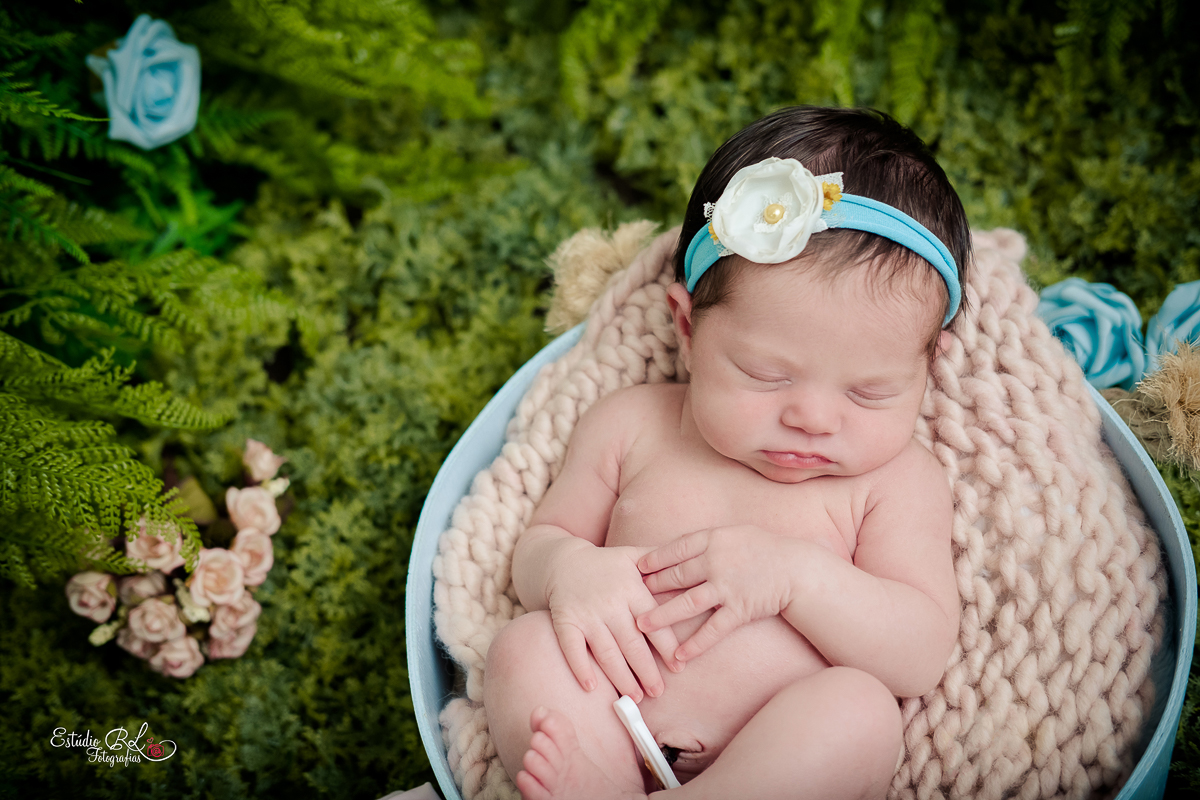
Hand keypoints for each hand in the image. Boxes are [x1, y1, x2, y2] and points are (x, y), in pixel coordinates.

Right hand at [546, 544, 683, 701]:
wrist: (564, 561)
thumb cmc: (607, 564)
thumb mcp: (634, 555)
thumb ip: (662, 560)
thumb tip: (693, 562)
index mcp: (631, 588)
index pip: (653, 623)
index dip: (667, 647)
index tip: (679, 667)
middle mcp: (610, 603)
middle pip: (631, 643)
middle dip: (647, 671)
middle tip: (658, 692)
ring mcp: (586, 614)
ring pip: (606, 651)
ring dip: (621, 677)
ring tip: (635, 696)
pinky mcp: (566, 621)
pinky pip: (572, 648)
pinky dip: (581, 668)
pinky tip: (592, 688)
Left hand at [636, 526, 796, 661]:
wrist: (798, 569)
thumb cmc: (765, 549)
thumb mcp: (735, 533)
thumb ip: (709, 541)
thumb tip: (680, 549)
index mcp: (715, 538)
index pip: (676, 548)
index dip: (654, 558)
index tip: (637, 567)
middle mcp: (717, 561)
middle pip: (676, 576)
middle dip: (651, 587)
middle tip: (630, 597)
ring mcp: (728, 586)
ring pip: (687, 603)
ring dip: (662, 616)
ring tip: (641, 626)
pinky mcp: (740, 609)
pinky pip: (713, 630)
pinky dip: (695, 644)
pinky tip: (679, 655)